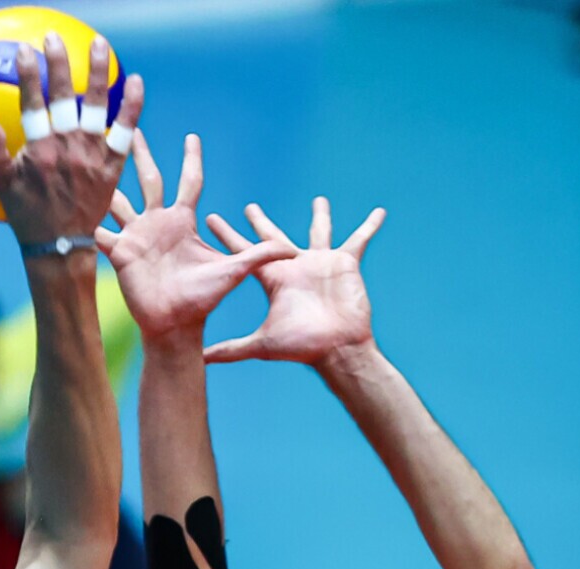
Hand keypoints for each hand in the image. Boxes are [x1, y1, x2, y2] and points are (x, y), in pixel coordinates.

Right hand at [0, 35, 142, 244]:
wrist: (60, 247)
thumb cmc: (27, 215)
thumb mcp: (2, 187)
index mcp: (38, 150)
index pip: (31, 103)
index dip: (28, 74)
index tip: (24, 50)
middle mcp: (66, 147)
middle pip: (62, 96)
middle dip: (58, 63)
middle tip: (54, 38)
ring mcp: (91, 155)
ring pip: (95, 105)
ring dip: (97, 72)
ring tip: (100, 45)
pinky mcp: (112, 165)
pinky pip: (124, 130)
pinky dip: (132, 106)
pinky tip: (136, 82)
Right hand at [95, 131, 292, 341]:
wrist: (175, 325)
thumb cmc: (204, 299)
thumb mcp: (234, 271)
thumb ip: (259, 255)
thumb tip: (294, 249)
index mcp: (183, 222)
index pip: (189, 182)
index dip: (192, 160)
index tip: (192, 138)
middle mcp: (157, 223)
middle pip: (149, 180)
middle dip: (142, 155)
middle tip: (132, 129)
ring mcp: (135, 236)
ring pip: (117, 201)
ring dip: (106, 181)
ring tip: (89, 159)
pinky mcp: (119, 253)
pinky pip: (100, 233)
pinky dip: (86, 221)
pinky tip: (68, 205)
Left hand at [204, 197, 385, 366]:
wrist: (337, 348)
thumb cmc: (302, 347)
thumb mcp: (261, 344)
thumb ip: (230, 349)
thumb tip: (199, 359)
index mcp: (274, 279)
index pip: (245, 253)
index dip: (228, 236)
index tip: (211, 219)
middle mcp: (294, 268)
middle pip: (273, 238)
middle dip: (260, 222)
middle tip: (249, 206)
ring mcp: (320, 264)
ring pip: (318, 232)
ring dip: (320, 216)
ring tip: (319, 199)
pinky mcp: (345, 263)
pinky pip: (360, 239)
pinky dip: (369, 227)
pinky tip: (379, 213)